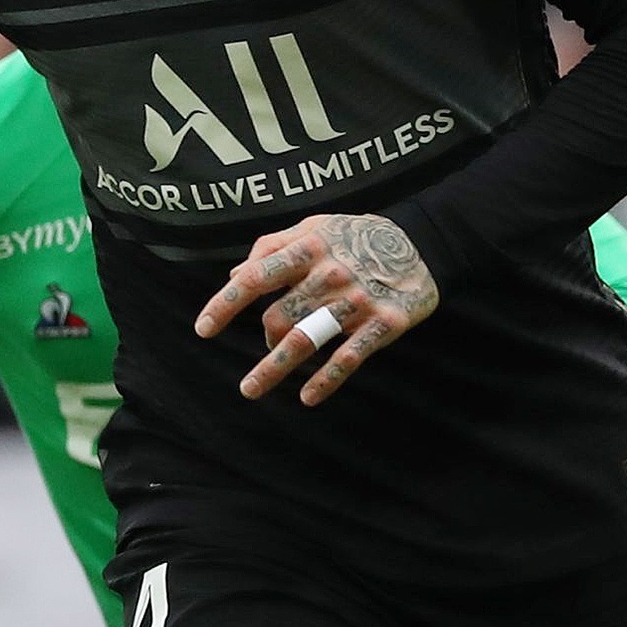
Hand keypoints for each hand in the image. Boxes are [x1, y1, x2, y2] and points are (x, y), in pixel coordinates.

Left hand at [195, 211, 440, 403]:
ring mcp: (357, 302)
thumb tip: (234, 276)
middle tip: (269, 343)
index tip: (203, 330)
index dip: (225, 305)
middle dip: (265, 337)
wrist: (422, 243)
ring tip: (250, 390)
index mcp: (308, 248)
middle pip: (278, 318)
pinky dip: (326, 380)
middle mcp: (330, 275)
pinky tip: (307, 398)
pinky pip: (348, 358)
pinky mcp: (383, 324)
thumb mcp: (314, 228)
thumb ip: (272, 247)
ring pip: (305, 342)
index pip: (256, 278)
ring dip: (273, 369)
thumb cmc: (355, 236)